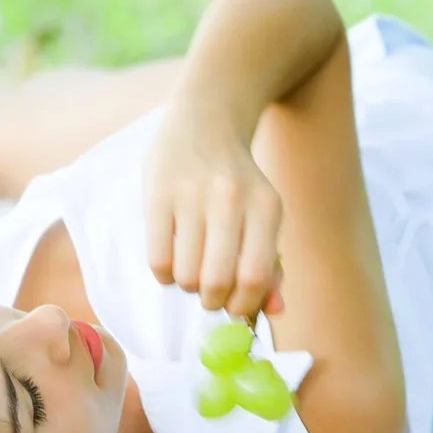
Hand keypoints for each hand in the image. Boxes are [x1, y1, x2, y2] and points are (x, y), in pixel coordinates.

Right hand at [144, 103, 284, 319]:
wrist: (203, 121)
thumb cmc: (237, 182)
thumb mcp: (262, 215)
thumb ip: (271, 264)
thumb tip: (275, 311)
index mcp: (266, 205)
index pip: (255, 277)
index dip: (244, 306)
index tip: (236, 308)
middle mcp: (231, 198)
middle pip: (218, 281)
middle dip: (212, 301)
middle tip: (210, 295)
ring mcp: (191, 195)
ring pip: (186, 275)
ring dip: (187, 286)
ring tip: (190, 269)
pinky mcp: (157, 195)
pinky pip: (158, 260)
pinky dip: (165, 274)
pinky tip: (171, 260)